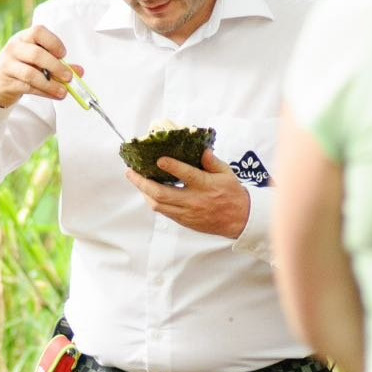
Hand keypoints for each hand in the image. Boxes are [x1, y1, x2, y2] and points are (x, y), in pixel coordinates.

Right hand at [0, 25, 81, 107]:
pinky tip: (54, 95)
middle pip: (36, 54)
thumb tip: (79, 71)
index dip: (53, 42)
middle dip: (55, 66)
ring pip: (31, 74)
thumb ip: (58, 64)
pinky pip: (28, 88)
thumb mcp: (37, 60)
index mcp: (23, 38)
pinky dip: (44, 93)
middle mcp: (14, 48)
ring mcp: (8, 65)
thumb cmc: (21, 66)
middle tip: (69, 77)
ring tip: (63, 91)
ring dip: (50, 84)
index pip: (38, 32)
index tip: (63, 55)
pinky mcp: (7, 82)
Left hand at [125, 150, 250, 238]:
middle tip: (131, 172)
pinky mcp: (184, 220)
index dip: (171, 167)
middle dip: (142, 183)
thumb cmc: (233, 194)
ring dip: (144, 193)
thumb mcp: (227, 173)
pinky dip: (153, 201)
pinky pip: (164, 212)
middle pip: (162, 193)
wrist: (239, 220)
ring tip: (136, 181)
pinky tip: (148, 193)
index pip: (187, 175)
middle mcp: (193, 200)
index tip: (159, 159)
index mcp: (205, 185)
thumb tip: (202, 150)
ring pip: (158, 205)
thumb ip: (212, 161)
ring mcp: (187, 212)